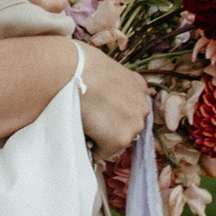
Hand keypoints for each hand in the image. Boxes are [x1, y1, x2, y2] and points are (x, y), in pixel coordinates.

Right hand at [75, 43, 150, 158]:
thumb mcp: (103, 68)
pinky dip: (91, 147)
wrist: (73, 73)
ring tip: (85, 122)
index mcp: (139, 86)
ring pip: (116, 139)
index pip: (131, 107)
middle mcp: (142, 106)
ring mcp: (134, 124)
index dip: (113, 111)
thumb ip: (109, 83)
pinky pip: (103, 152)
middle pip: (127, 125)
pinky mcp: (120, 140)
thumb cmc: (79, 64)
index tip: (100, 110)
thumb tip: (96, 91)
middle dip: (111, 125)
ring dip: (102, 136)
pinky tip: (82, 131)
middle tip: (91, 116)